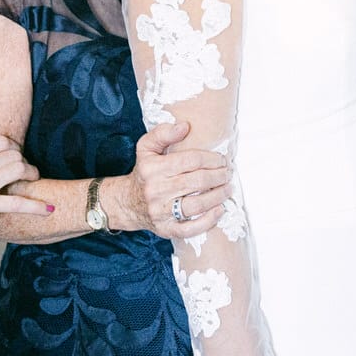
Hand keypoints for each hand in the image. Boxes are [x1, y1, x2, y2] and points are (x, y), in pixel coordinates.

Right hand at [0, 134, 48, 234]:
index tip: (17, 154)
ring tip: (35, 180)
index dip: (14, 147)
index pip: (1, 141)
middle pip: (14, 153)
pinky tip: (48, 210)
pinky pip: (17, 203)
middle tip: (26, 170)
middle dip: (24, 161)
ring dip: (31, 174)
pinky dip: (36, 206)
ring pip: (19, 169)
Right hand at [120, 121, 230, 238]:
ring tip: (228, 189)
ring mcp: (161, 212)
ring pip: (196, 205)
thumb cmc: (144, 172)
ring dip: (217, 196)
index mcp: (153, 168)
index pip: (190, 160)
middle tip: (228, 173)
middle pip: (196, 182)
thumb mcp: (146, 148)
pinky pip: (189, 229)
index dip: (211, 159)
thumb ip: (163, 133)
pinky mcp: (165, 229)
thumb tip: (184, 126)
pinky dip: (208, 221)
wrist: (127, 203)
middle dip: (218, 176)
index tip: (221, 160)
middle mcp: (156, 190)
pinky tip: (219, 210)